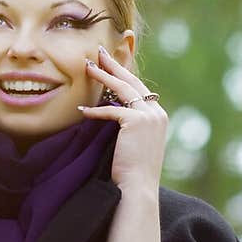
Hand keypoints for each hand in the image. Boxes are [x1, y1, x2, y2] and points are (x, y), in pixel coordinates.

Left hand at [78, 45, 167, 193]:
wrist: (138, 188)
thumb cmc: (132, 172)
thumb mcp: (134, 143)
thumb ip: (128, 126)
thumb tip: (110, 114)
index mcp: (158, 117)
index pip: (139, 90)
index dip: (123, 75)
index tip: (110, 64)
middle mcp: (157, 113)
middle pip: (132, 83)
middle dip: (114, 66)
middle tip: (99, 53)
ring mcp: (149, 116)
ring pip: (123, 90)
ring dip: (103, 76)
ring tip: (88, 67)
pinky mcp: (136, 122)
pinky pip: (111, 111)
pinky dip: (96, 111)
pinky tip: (82, 110)